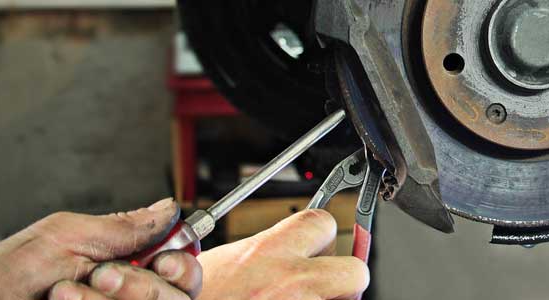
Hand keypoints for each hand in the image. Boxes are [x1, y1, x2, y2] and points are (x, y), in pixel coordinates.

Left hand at [0, 199, 202, 299]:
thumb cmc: (11, 272)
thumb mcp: (68, 236)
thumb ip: (124, 226)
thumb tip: (169, 209)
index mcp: (128, 261)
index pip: (183, 265)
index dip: (184, 263)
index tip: (164, 260)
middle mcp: (129, 293)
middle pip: (179, 295)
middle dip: (142, 285)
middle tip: (104, 275)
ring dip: (111, 299)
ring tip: (65, 291)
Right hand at [195, 209, 368, 299]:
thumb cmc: (193, 296)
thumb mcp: (221, 263)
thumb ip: (261, 252)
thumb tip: (287, 248)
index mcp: (268, 252)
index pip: (323, 222)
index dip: (321, 237)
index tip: (318, 246)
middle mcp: (290, 281)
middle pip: (355, 270)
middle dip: (343, 279)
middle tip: (322, 286)